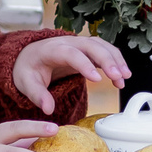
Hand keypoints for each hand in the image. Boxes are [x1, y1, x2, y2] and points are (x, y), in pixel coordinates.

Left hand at [12, 33, 129, 111]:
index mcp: (51, 49)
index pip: (71, 54)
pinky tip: (122, 77)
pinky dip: (115, 61)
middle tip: (119, 76)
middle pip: (91, 45)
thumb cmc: (29, 69)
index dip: (85, 65)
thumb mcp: (26, 83)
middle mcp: (68, 42)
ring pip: (101, 45)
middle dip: (107, 60)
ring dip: (115, 59)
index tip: (97, 80)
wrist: (30, 56)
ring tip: (125, 77)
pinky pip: (105, 50)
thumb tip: (48, 109)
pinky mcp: (87, 49)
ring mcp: (79, 44)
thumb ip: (37, 95)